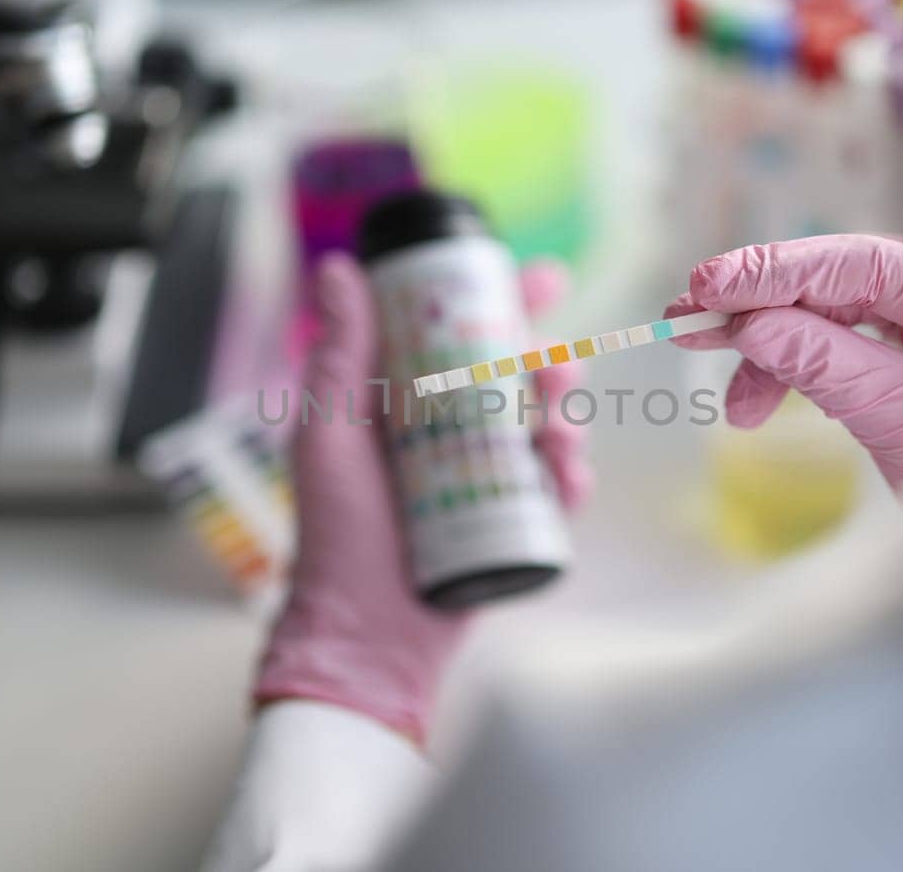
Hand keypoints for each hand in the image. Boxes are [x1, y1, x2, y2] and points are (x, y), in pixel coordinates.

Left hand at [254, 253, 588, 743]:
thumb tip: (338, 267)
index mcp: (408, 403)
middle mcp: (452, 434)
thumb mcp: (328, 433)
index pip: (464, 336)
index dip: (509, 303)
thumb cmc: (333, 535)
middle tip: (557, 369)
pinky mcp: (513, 525)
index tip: (542, 278)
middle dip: (554, 364)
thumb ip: (338, 354)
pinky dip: (574, 479)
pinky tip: (569, 479)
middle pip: (521, 378)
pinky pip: (559, 492)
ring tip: (560, 433)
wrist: (363, 633)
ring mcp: (487, 480)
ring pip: (548, 429)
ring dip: (570, 418)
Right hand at [668, 235, 902, 490]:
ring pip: (838, 312)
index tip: (706, 287)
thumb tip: (750, 324)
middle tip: (686, 322)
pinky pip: (852, 342)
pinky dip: (803, 368)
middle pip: (841, 279)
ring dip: (775, 349)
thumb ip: (829, 365)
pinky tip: (767, 401)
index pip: (860, 262)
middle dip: (762, 306)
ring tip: (734, 405)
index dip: (774, 270)